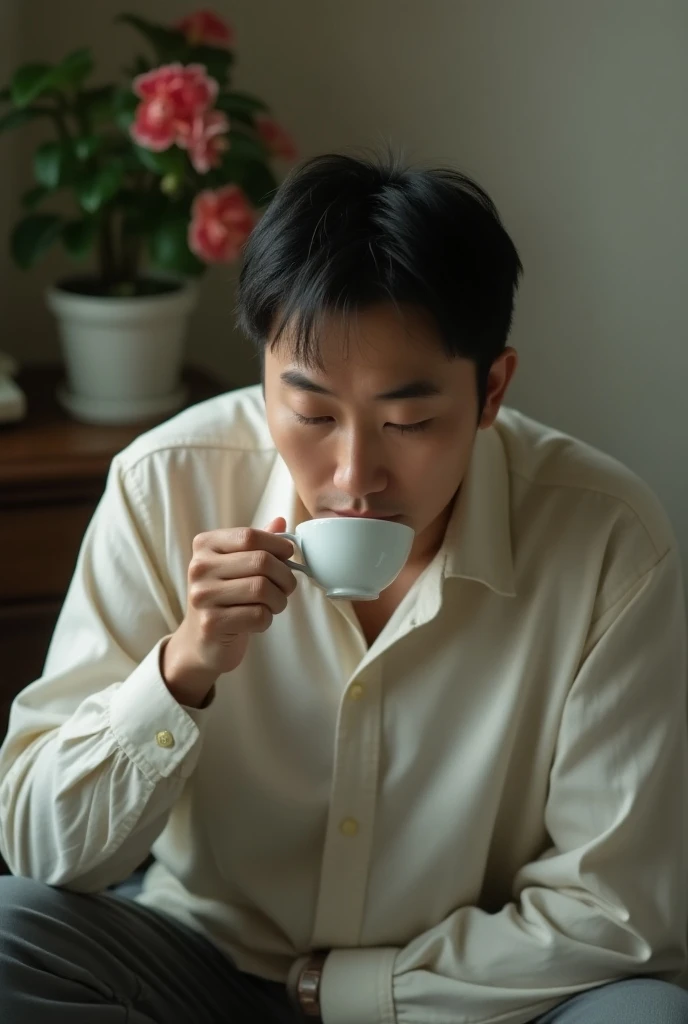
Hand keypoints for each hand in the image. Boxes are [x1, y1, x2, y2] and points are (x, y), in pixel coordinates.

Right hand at [161, 517, 295, 706]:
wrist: (201, 641)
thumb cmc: (226, 597)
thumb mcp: (238, 564)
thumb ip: (258, 543)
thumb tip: (282, 521)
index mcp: (205, 545)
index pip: (250, 535)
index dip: (278, 545)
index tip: (288, 556)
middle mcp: (199, 567)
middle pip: (261, 561)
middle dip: (284, 576)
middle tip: (286, 587)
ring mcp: (202, 596)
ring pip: (262, 589)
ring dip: (279, 600)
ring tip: (274, 604)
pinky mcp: (211, 623)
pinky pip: (258, 615)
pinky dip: (267, 619)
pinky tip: (258, 620)